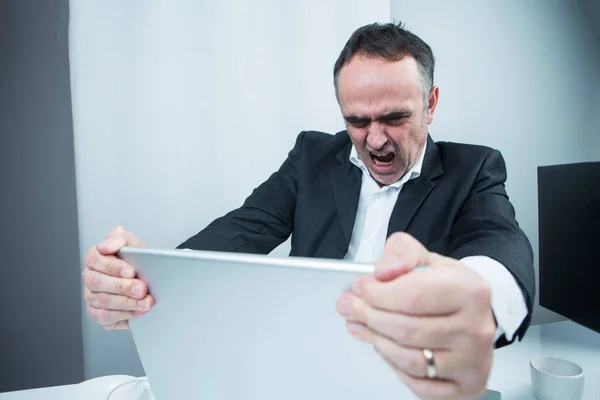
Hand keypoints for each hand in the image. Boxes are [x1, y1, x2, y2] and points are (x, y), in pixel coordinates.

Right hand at [82, 225, 153, 329]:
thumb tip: (104, 246)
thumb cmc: (135, 258)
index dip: (112, 267)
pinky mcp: (98, 313)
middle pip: (97, 284)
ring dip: (127, 304)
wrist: (147, 274)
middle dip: (122, 287)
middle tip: (142, 289)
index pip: (94, 260)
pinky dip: (124, 316)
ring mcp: (92, 296)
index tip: (131, 271)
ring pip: (102, 302)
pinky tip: (138, 312)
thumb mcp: (131, 242)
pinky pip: (105, 318)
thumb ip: (119, 238)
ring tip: (146, 302)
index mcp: (94, 258)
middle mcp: (90, 277)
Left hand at [336, 233, 495, 399]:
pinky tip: (385, 348)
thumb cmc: (449, 287)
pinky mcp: (466, 386)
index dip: (376, 293)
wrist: (476, 312)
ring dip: (377, 341)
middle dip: (369, 317)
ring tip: (361, 325)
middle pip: (406, 329)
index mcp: (470, 292)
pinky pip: (419, 384)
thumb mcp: (427, 259)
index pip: (411, 296)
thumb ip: (401, 253)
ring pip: (410, 360)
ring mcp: (472, 362)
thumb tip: (383, 271)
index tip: (359, 288)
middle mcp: (476, 329)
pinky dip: (395, 367)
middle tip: (350, 307)